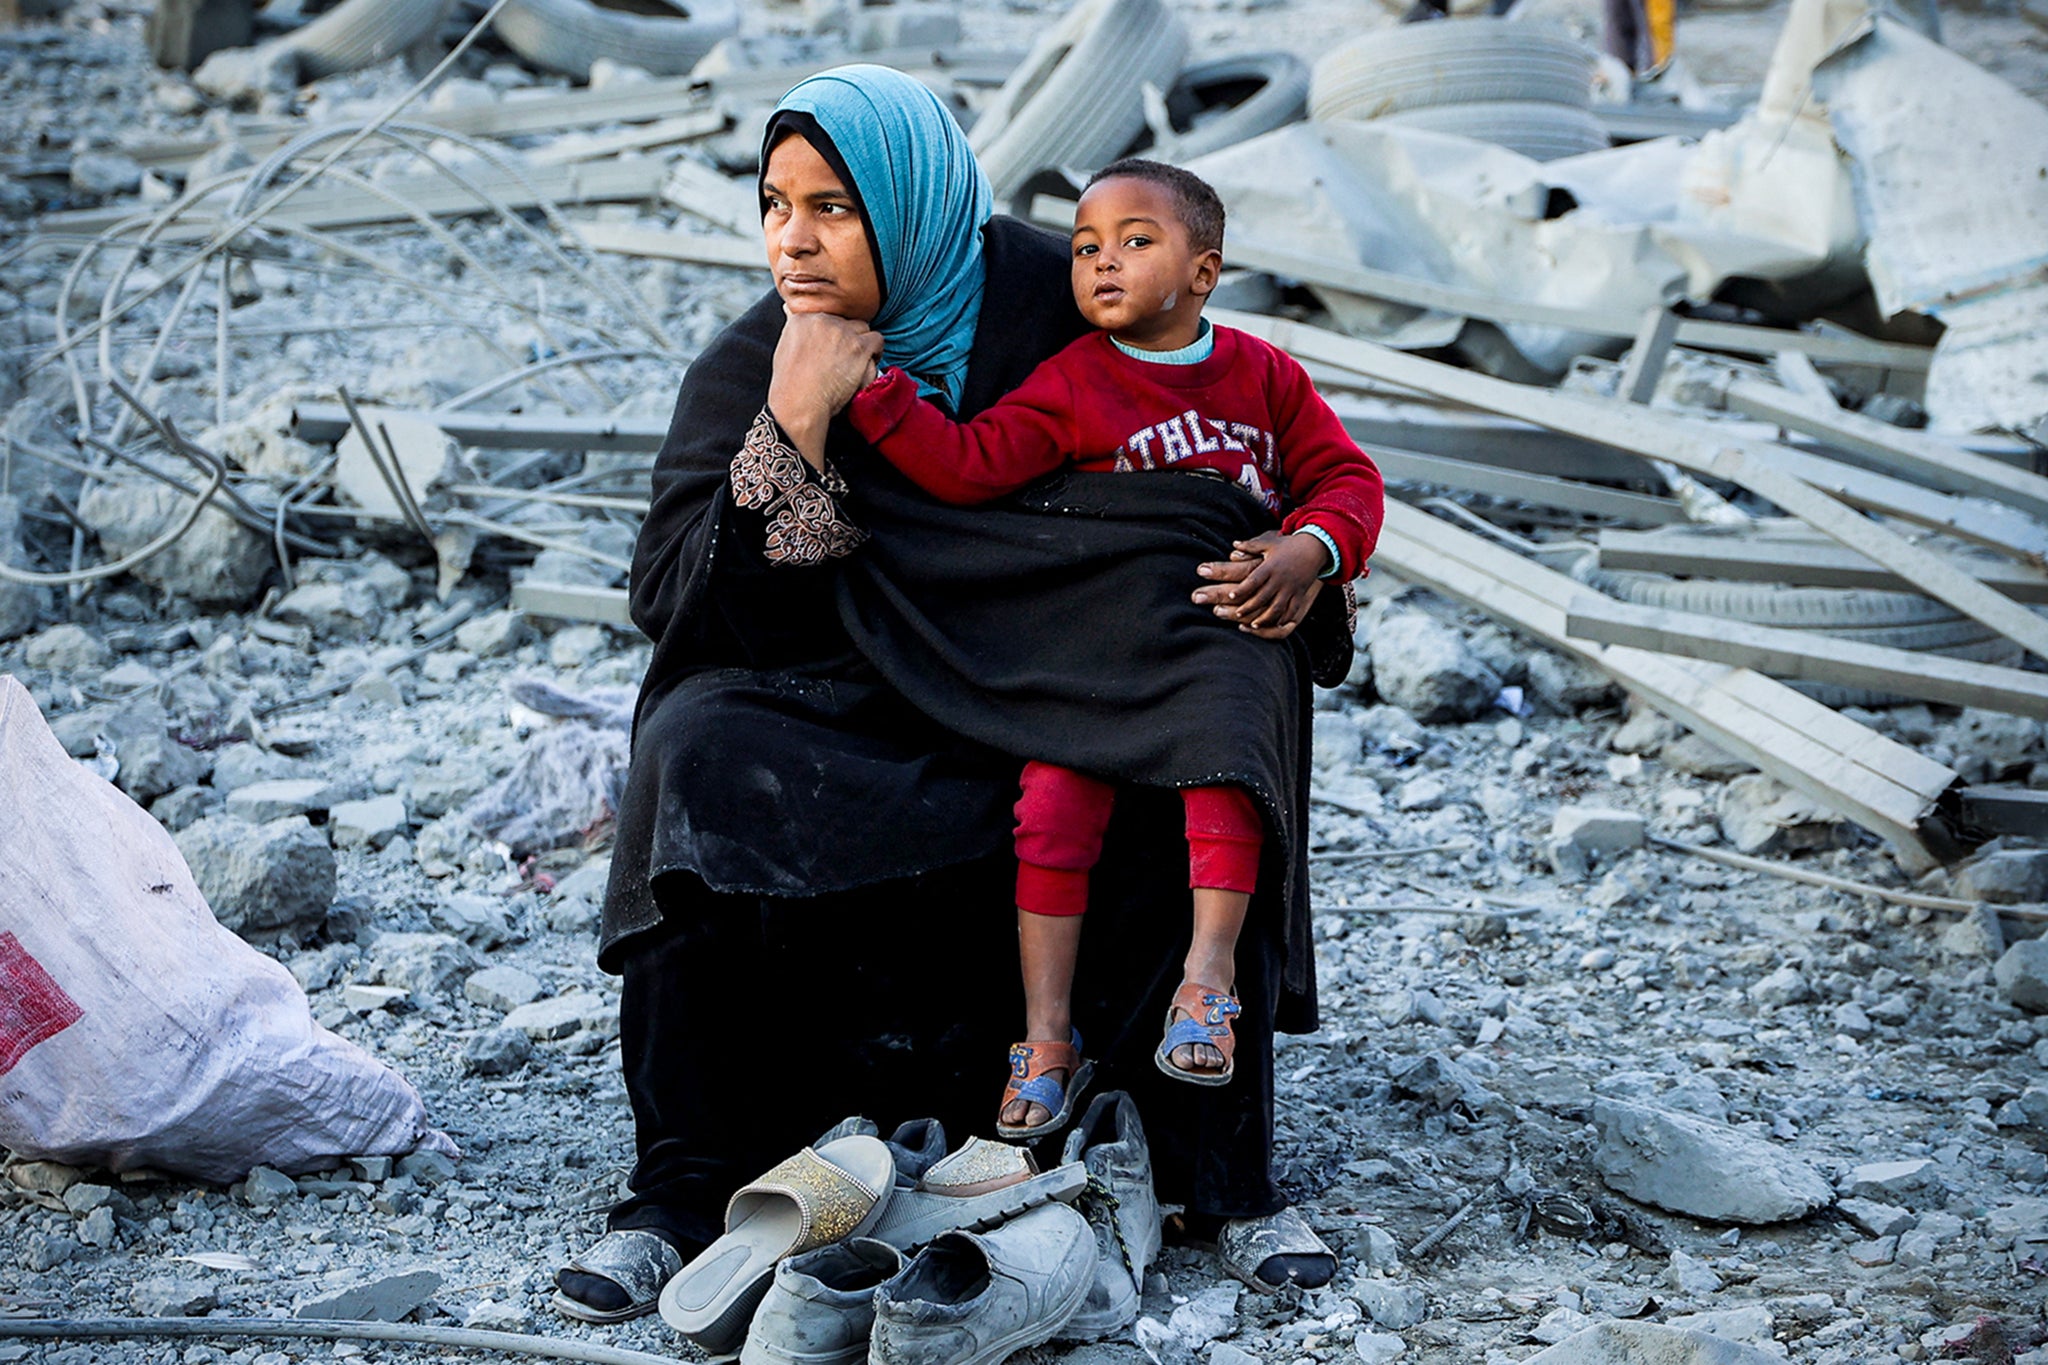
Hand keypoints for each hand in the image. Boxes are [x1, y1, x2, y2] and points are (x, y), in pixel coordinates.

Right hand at [767, 309, 883, 467]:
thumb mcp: (784, 347)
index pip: (828, 318)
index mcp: (803, 318)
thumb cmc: (790, 385)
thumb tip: (788, 308)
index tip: (831, 352)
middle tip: (845, 360)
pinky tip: (868, 363)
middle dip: (848, 339)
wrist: (800, 403)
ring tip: (858, 362)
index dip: (833, 336)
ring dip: (863, 344)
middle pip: (846, 322)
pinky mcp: (859, 347)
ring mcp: (842, 332)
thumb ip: (793, 327)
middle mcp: (823, 320)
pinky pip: (877, 340)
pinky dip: (876, 352)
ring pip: (863, 328)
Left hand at [1191, 530, 1326, 638]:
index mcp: (1270, 567)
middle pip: (1262, 597)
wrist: (1316, 547)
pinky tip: (1275, 625)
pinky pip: (1292, 610)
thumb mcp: (1270, 542)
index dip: (1241, 590)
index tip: (1231, 597)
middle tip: (1237, 614)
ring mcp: (1291, 588)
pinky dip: (1283, 619)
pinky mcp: (1300, 594)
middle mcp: (1280, 579)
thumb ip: (1251, 545)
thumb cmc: (1289, 545)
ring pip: (1276, 608)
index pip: (1253, 581)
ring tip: (1253, 625)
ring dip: (1264, 618)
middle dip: (1248, 608)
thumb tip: (1234, 545)